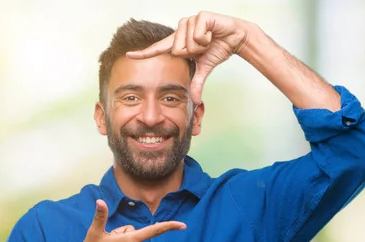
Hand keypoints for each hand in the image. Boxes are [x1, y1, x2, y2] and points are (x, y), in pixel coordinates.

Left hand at [126, 11, 252, 104]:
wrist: (235, 38)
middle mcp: (180, 30)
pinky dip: (207, 38)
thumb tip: (195, 101)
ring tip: (209, 40)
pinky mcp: (199, 17)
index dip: (144, 53)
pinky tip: (212, 33)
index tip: (129, 56)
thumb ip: (197, 82)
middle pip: (177, 50)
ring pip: (187, 43)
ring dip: (202, 46)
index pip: (158, 49)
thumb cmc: (218, 48)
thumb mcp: (204, 68)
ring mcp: (189, 22)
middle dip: (193, 53)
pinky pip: (197, 34)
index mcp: (179, 42)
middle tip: (204, 47)